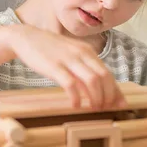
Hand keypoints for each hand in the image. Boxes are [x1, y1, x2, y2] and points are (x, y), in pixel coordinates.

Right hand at [5, 24, 125, 109]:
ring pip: (92, 80)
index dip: (116, 90)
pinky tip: (76, 105)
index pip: (108, 72)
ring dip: (96, 97)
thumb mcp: (72, 55)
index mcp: (88, 51)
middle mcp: (82, 54)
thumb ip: (84, 68)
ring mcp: (68, 59)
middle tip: (106, 109)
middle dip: (109, 96)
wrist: (26, 38)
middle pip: (104, 77)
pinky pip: (71, 84)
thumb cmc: (50, 50)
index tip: (120, 104)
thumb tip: (98, 89)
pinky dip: (76, 97)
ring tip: (94, 109)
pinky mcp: (54, 67)